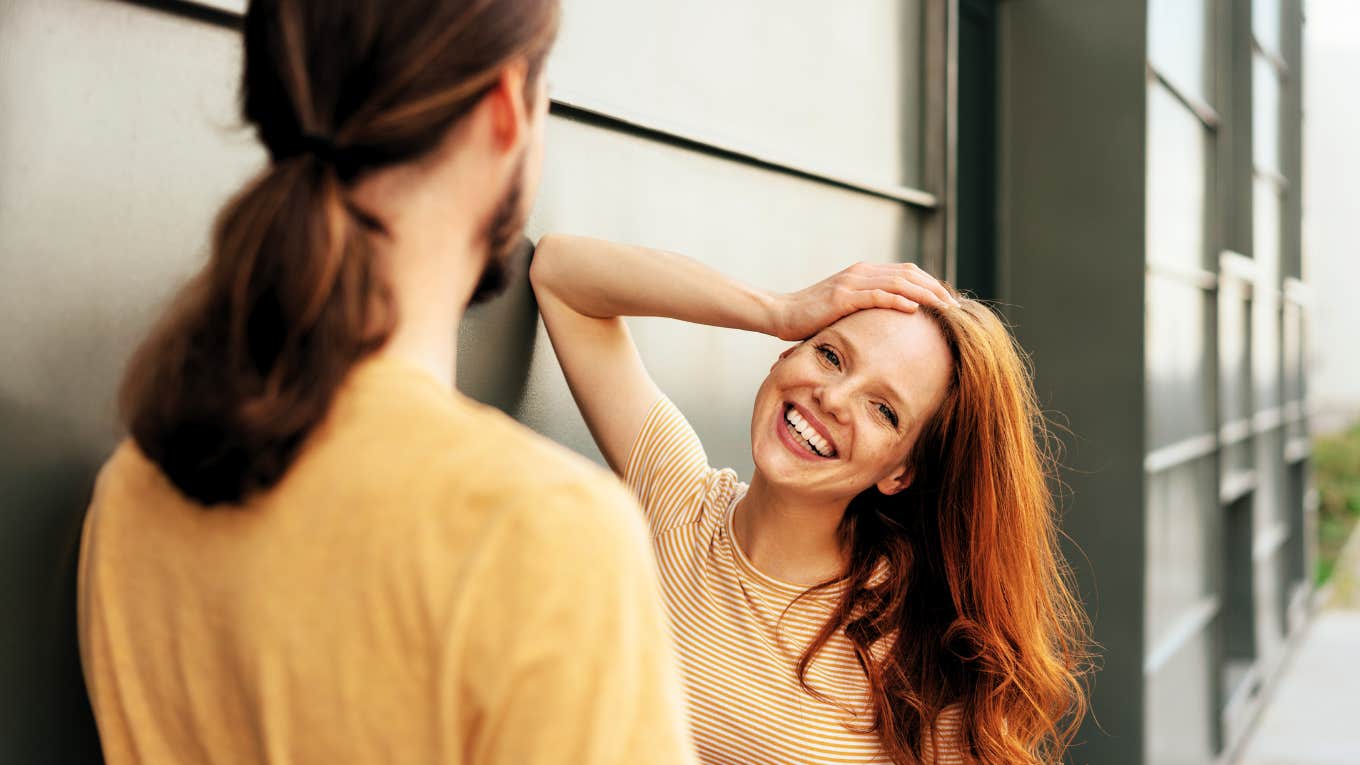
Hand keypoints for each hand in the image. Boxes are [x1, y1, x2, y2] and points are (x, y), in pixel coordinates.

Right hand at [771, 261, 958, 340]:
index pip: (907, 272)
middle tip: (956, 306)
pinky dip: (898, 300)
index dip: (931, 284)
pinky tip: (915, 309)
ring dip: (925, 294)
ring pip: (898, 283)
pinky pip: (877, 296)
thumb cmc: (811, 317)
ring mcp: (852, 283)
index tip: (949, 301)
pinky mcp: (842, 297)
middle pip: (909, 274)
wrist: (780, 313)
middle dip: (936, 289)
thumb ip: (865, 307)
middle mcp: (861, 272)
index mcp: (864, 273)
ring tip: (945, 308)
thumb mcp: (844, 308)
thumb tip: (890, 320)